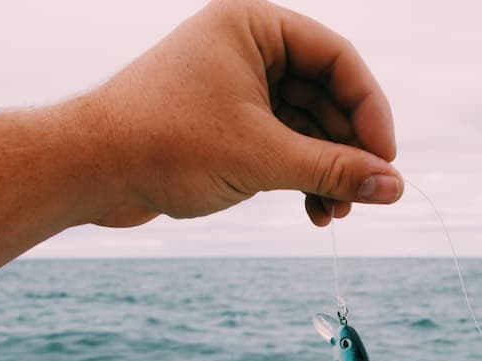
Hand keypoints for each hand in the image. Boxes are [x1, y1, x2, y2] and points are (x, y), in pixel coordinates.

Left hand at [84, 0, 401, 227]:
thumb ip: (334, 170)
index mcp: (253, 26)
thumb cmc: (164, 146)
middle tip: (363, 198)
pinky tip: (312, 212)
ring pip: (304, 126)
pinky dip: (298, 177)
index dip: (371, 112)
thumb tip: (394, 187)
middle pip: (326, 96)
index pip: (339, 60)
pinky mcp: (223, 124)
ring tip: (334, 214)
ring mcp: (234, 87)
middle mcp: (246, 49)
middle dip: (346, 151)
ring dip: (324, 171)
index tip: (386, 162)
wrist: (86, 171)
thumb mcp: (262, 159)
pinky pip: (278, 144)